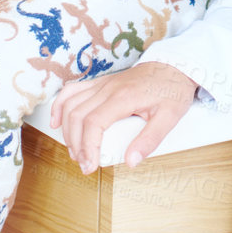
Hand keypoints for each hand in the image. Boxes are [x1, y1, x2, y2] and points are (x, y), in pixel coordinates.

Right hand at [49, 62, 199, 173]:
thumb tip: (131, 161)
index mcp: (124, 97)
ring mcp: (102, 84)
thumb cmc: (172, 90)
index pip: (93, 123)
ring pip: (70, 104)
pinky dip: (59, 106)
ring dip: (66, 130)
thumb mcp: (170, 118)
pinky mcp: (100, 83)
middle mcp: (108, 88)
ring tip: (75, 151)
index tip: (91, 165)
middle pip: (77, 116)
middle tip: (85, 164)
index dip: (87, 147)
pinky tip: (56, 122)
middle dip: (75, 144)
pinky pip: (72, 91)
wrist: (175, 67)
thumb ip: (150, 140)